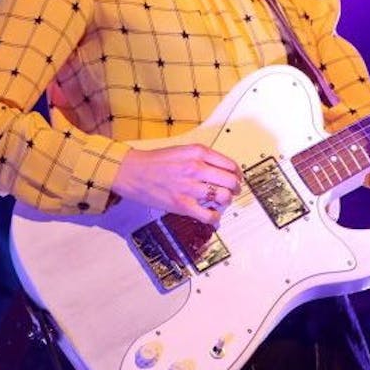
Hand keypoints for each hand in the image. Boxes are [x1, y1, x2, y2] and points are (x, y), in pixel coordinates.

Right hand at [112, 144, 242, 224]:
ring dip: (226, 201)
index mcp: (197, 152)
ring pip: (223, 197)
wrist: (132, 172)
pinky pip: (208, 215)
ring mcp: (189, 187)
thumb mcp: (182, 150)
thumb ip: (202, 157)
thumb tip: (221, 169)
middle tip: (233, 191)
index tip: (237, 177)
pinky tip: (214, 218)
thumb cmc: (155, 161)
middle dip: (235, 188)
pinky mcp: (182, 204)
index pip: (229, 164)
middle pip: (230, 181)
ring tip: (222, 202)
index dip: (237, 173)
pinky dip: (215, 219)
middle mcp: (196, 168)